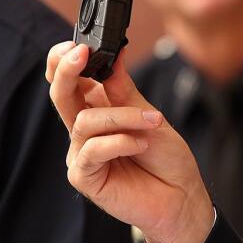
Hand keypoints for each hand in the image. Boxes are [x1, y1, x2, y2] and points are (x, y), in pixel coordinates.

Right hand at [46, 41, 213, 242]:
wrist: (181, 197)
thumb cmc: (166, 157)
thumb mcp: (150, 114)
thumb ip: (125, 89)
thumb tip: (115, 54)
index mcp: (98, 108)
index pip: (70, 80)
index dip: (65, 60)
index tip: (80, 45)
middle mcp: (85, 129)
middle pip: (60, 94)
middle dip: (66, 70)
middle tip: (82, 54)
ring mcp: (82, 153)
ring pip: (84, 121)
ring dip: (121, 117)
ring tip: (151, 123)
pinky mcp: (84, 177)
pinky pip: (92, 150)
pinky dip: (119, 142)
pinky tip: (141, 144)